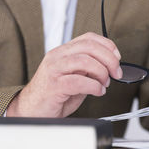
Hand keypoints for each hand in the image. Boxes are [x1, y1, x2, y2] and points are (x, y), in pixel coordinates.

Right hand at [6, 32, 122, 117]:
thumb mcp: (74, 78)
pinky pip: (78, 81)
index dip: (107, 45)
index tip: (117, 58)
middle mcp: (57, 56)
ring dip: (102, 73)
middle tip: (116, 73)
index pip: (88, 38)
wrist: (31, 110)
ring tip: (104, 84)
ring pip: (85, 61)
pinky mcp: (53, 85)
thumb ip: (89, 71)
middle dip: (109, 59)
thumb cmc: (52, 96)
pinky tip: (98, 91)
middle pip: (89, 47)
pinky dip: (94, 86)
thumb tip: (109, 68)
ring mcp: (54, 69)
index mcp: (63, 52)